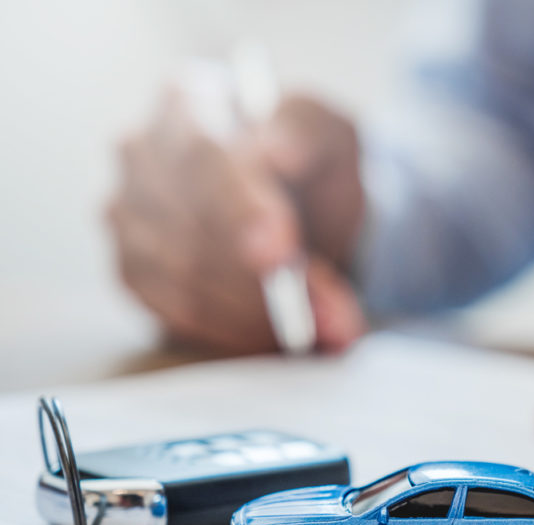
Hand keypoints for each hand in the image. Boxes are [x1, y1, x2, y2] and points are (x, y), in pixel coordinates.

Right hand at [106, 92, 364, 353]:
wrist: (307, 207)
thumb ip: (304, 135)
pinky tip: (276, 335)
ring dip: (256, 314)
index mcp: (188, 102)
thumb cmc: (312, 162)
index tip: (281, 255)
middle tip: (330, 312)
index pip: (203, 160)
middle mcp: (140, 155)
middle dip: (262, 281)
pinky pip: (174, 314)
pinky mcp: (133, 271)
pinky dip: (232, 333)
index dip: (241, 212)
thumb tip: (277, 155)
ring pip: (181, 278)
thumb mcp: (327, 133)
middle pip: (188, 229)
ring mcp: (126, 215)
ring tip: (322, 327)